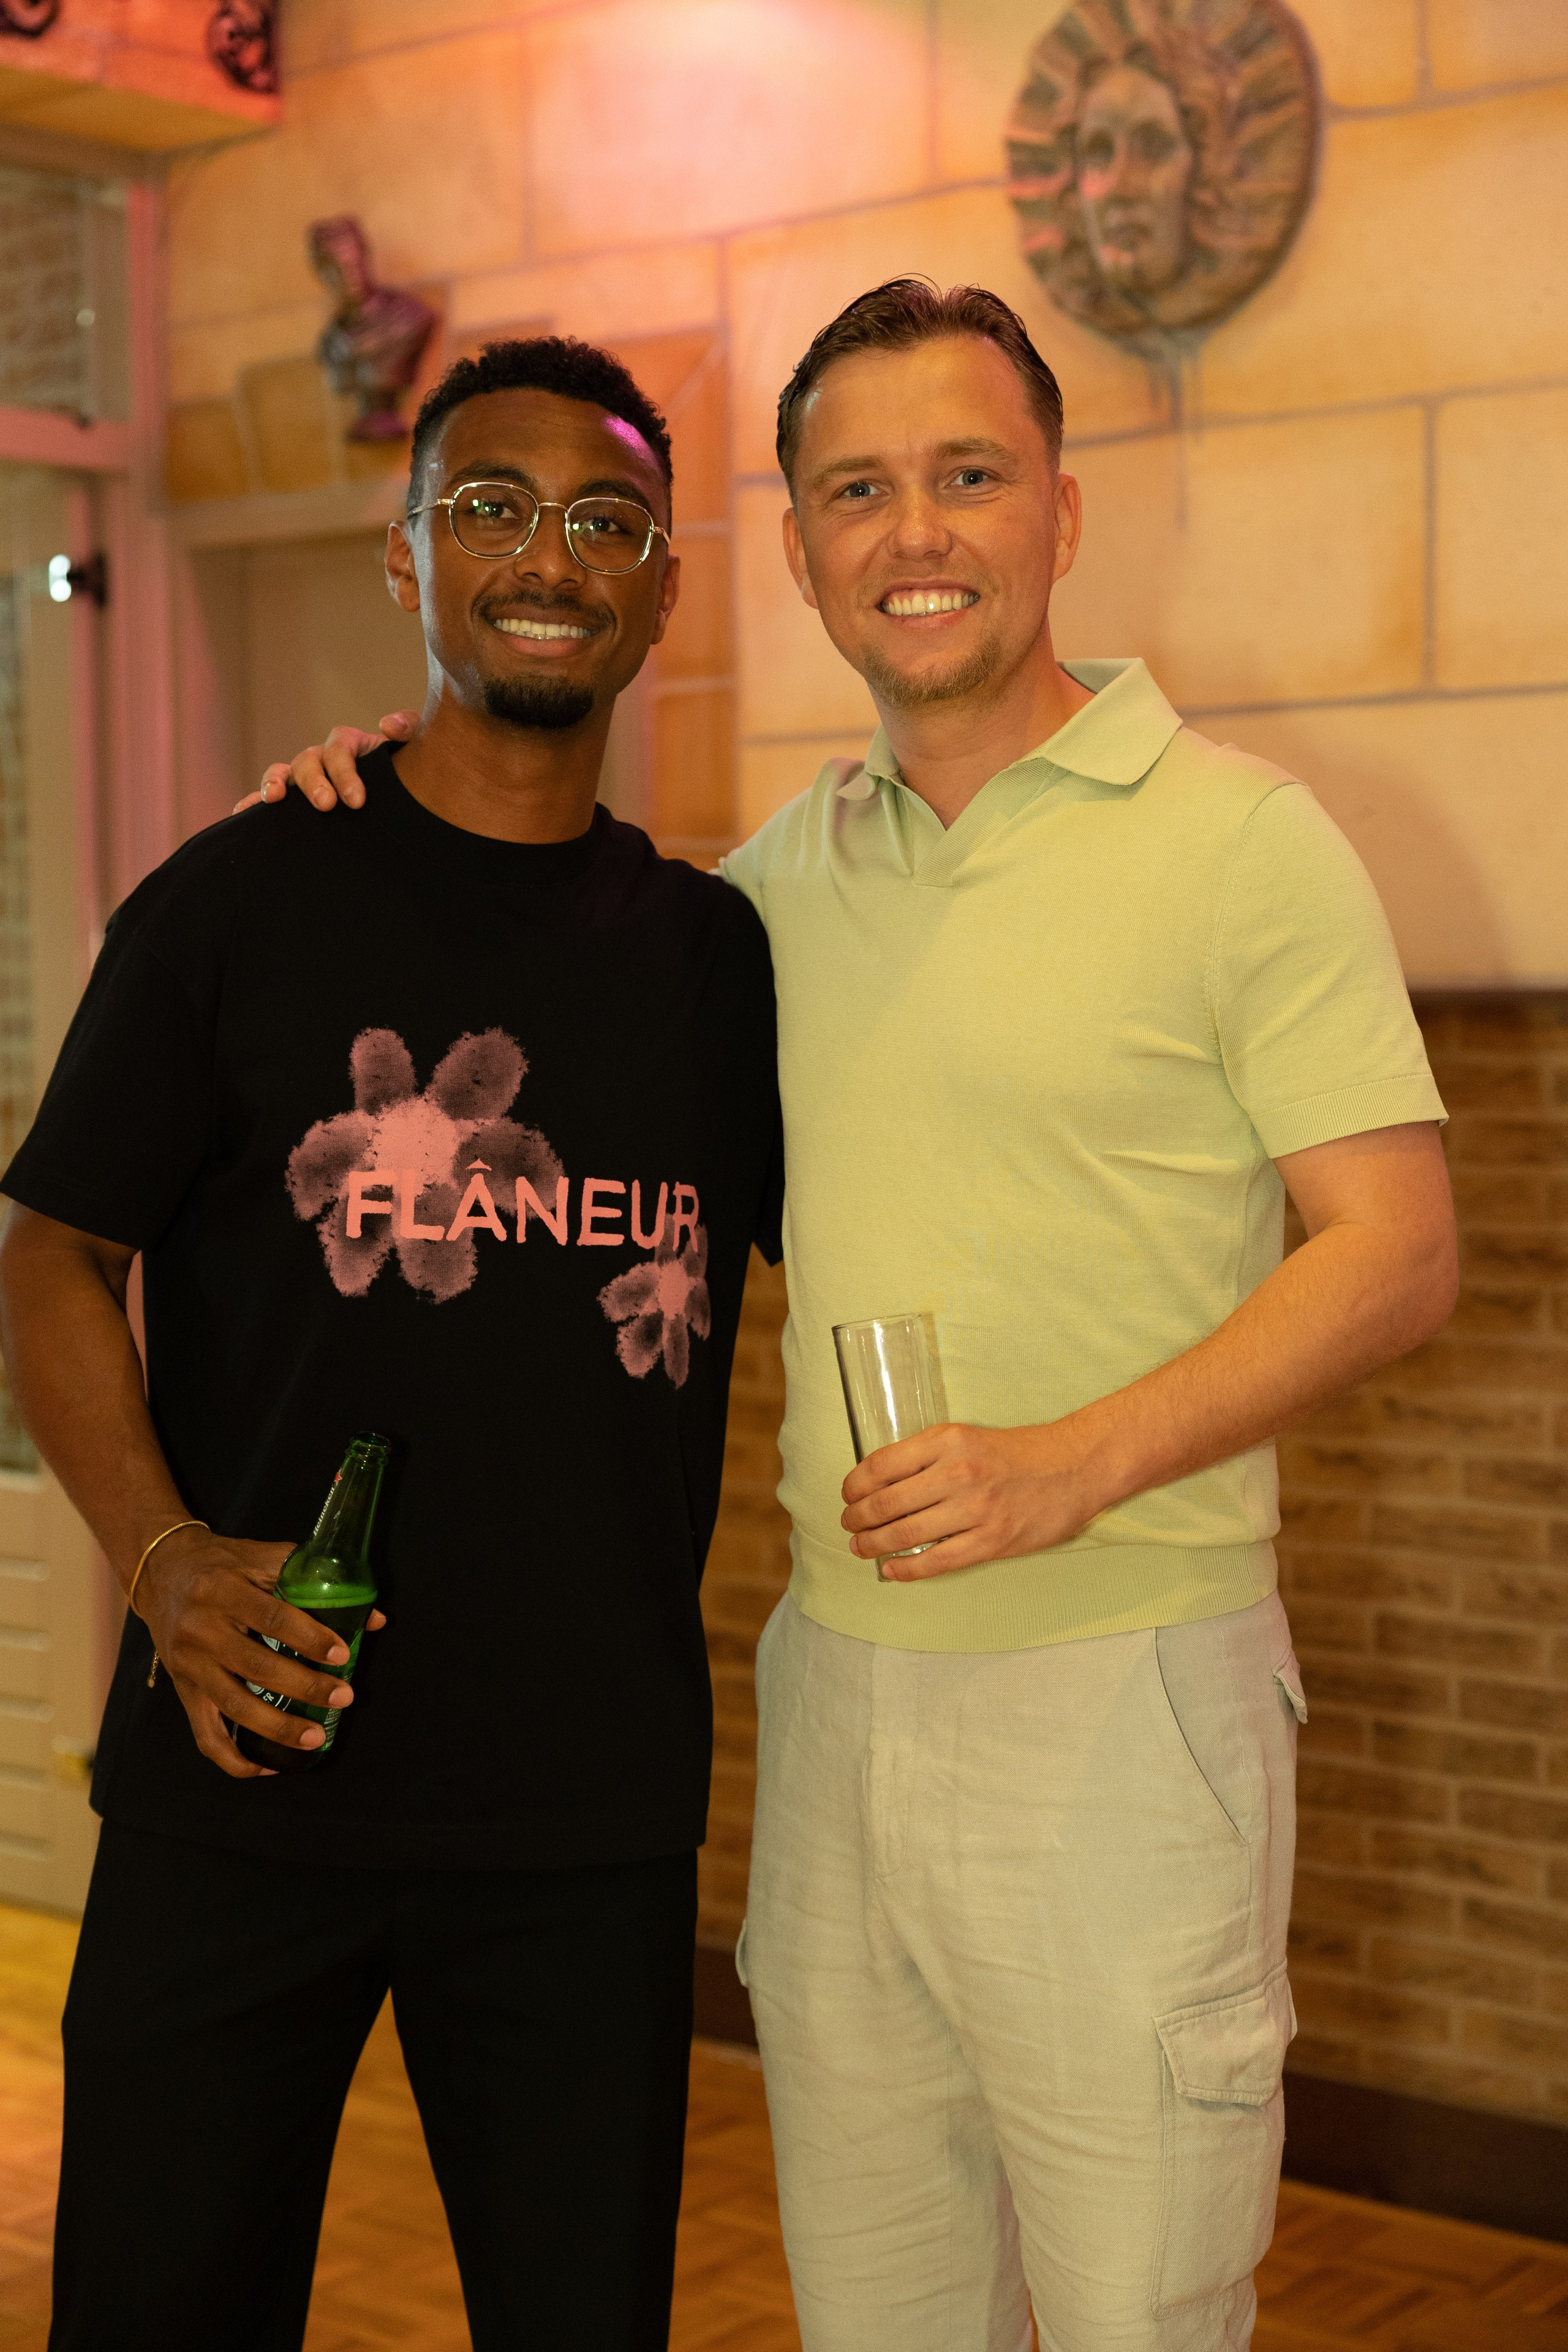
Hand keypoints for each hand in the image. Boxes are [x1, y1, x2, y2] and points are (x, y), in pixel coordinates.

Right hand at [135, 1526, 386, 1777]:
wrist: (161, 1573)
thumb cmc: (222, 1563)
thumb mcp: (261, 1557)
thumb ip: (313, 1579)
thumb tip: (373, 1617)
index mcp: (222, 1589)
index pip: (271, 1617)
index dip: (308, 1638)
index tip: (342, 1654)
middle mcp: (200, 1629)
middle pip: (255, 1666)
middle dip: (304, 1687)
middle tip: (343, 1697)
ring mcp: (189, 1665)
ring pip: (233, 1705)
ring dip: (276, 1728)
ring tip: (314, 1738)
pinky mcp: (183, 1692)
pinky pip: (206, 1736)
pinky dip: (234, 1759)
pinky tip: (268, 1768)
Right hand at [233, 709, 418, 814]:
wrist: (401, 800)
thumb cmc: (406, 775)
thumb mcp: (413, 750)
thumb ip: (408, 729)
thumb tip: (387, 725)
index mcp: (349, 746)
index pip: (339, 748)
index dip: (345, 771)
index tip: (357, 801)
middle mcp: (322, 759)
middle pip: (308, 761)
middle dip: (314, 783)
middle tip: (327, 806)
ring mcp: (305, 779)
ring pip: (282, 773)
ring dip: (274, 782)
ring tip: (275, 799)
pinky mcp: (294, 802)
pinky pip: (268, 797)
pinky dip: (253, 802)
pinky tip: (242, 813)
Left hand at [840, 1420, 1106, 1581]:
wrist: (1074, 1466)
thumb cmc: (1018, 1452)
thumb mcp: (966, 1437)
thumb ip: (927, 1456)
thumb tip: (881, 1482)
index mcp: (947, 1441)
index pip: (881, 1465)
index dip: (854, 1485)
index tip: (847, 1494)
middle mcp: (957, 1472)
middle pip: (887, 1503)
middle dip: (858, 1518)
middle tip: (848, 1524)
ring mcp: (975, 1509)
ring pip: (906, 1534)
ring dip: (874, 1544)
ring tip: (861, 1547)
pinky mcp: (992, 1541)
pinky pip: (938, 1561)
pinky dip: (907, 1569)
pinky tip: (892, 1571)